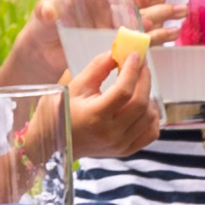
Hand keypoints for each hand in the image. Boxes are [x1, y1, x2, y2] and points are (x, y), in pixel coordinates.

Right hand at [62, 33, 160, 159]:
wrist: (53, 144)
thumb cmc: (61, 113)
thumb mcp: (74, 86)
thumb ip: (97, 68)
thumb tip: (117, 53)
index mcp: (94, 117)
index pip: (124, 91)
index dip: (132, 70)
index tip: (134, 55)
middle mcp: (110, 134)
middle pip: (140, 103)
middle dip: (144, 78)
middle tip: (140, 65)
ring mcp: (119, 145)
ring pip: (149, 117)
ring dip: (148, 96)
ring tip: (137, 84)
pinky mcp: (125, 151)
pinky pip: (150, 133)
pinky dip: (151, 117)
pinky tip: (142, 105)